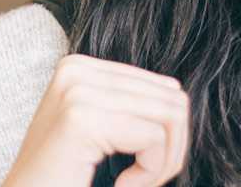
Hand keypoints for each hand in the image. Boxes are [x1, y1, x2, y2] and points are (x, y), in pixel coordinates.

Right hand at [0, 54, 189, 186]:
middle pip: (173, 100)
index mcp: (78, 66)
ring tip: (129, 182)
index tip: (134, 165)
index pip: (163, 88)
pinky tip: (120, 185)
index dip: (165, 135)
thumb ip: (129, 106)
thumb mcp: (98, 131)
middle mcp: (75, 70)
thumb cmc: (63, 179)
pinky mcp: (81, 119)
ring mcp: (77, 91)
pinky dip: (148, 175)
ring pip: (170, 118)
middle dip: (169, 150)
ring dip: (161, 163)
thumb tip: (178, 95)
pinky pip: (155, 140)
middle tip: (137, 180)